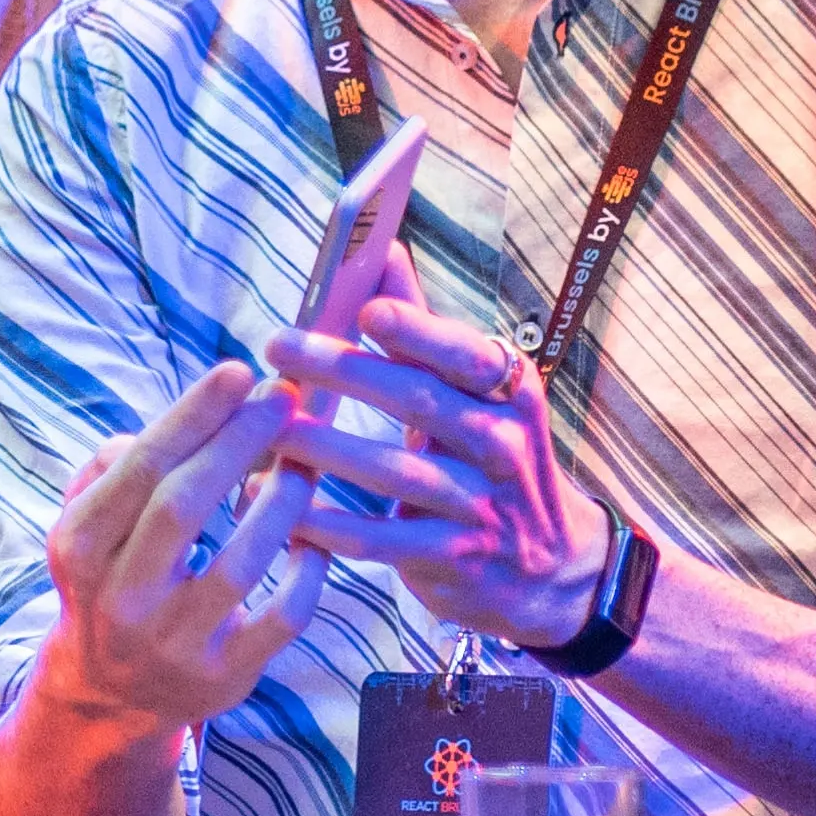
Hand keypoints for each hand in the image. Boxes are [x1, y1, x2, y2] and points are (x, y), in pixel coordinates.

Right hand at [30, 362, 330, 736]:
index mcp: (80, 548)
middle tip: (285, 398)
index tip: (238, 371)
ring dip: (281, 501)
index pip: (138, 469)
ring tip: (307, 462)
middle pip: (184, 506)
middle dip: (239, 442)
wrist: (110, 692)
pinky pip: (281, 618)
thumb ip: (115, 463)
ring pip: (239, 562)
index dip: (192, 416)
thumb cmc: (113, 577)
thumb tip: (181, 420)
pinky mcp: (223, 677)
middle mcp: (119, 598)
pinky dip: (308, 572)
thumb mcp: (88, 523)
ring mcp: (172, 644)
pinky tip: (317, 538)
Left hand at [264, 257, 612, 649]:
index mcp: (510, 390)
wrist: (552, 568)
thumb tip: (385, 247)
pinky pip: (378, 539)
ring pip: (392, 471)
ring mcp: (481, 505)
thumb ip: (424, 326)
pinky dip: (324, 525)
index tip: (367, 308)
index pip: (466, 353)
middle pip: (419, 401)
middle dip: (344, 371)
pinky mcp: (453, 558)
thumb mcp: (476, 393)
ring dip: (321, 448)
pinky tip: (277, 508)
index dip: (418, 330)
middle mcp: (502, 442)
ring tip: (263, 428)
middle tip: (278, 345)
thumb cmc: (493, 457)